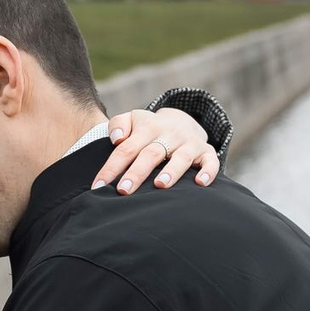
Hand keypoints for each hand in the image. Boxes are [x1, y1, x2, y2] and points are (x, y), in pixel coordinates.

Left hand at [92, 106, 219, 194]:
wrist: (182, 121)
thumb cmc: (149, 129)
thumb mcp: (132, 120)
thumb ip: (119, 124)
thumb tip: (115, 138)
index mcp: (148, 128)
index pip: (126, 148)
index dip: (111, 167)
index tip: (98, 186)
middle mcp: (169, 135)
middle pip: (151, 154)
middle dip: (137, 172)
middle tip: (124, 190)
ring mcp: (189, 144)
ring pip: (181, 157)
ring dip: (172, 171)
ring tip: (160, 185)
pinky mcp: (206, 152)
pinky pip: (211, 161)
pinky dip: (208, 171)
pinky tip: (200, 183)